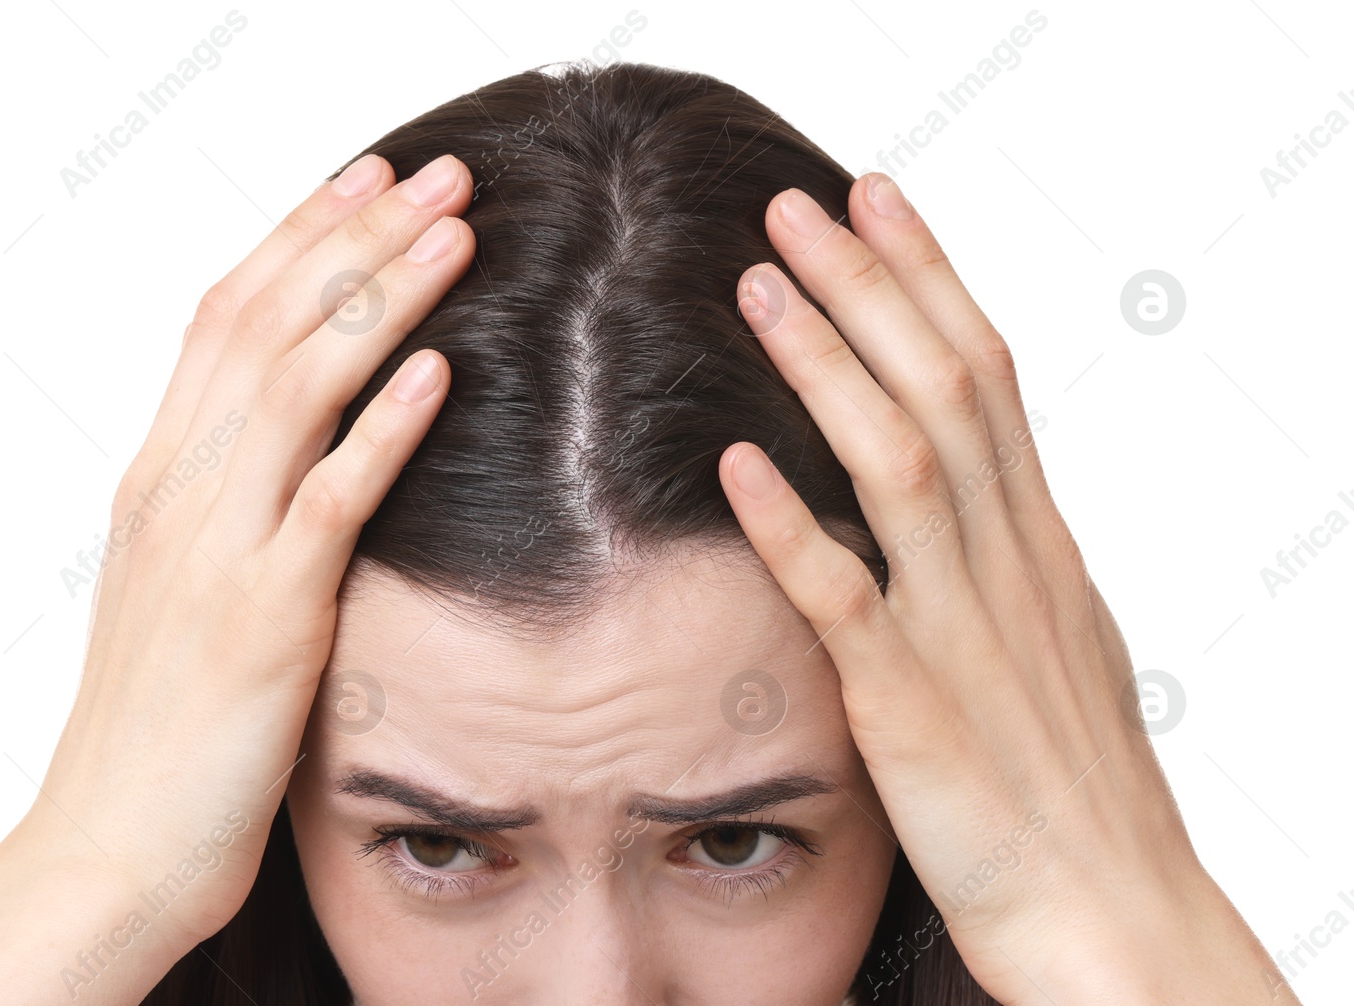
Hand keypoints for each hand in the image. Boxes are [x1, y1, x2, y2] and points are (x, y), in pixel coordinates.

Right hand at [0, 151, 475, 1004]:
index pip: (224, 317)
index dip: (297, 236)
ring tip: (458, 234)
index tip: (365, 180)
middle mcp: (179, 489)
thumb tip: (294, 446)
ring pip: (300, 384)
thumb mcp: (175, 587)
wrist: (111, 844)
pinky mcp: (267, 617)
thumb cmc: (155, 725)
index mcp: (158, 476)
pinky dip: (385, 427)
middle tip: (439, 173)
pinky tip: (439, 371)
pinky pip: (331, 499)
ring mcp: (218, 547)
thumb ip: (224, 505)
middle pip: (268, 321)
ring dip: (385, 297)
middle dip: (357, 235)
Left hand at [718, 173, 1293, 1003]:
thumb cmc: (1074, 783)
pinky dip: (792, 524)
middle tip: (797, 206)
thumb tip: (965, 487)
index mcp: (1039, 539)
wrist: (1111, 911)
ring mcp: (963, 628)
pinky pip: (848, 599)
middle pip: (945, 386)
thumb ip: (1003, 554)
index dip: (928, 277)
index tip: (875, 200)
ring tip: (759, 288)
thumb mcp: (1054, 636)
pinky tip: (736, 462)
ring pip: (901, 463)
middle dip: (870, 285)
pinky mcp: (913, 706)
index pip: (988, 372)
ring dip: (827, 367)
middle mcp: (1008, 562)